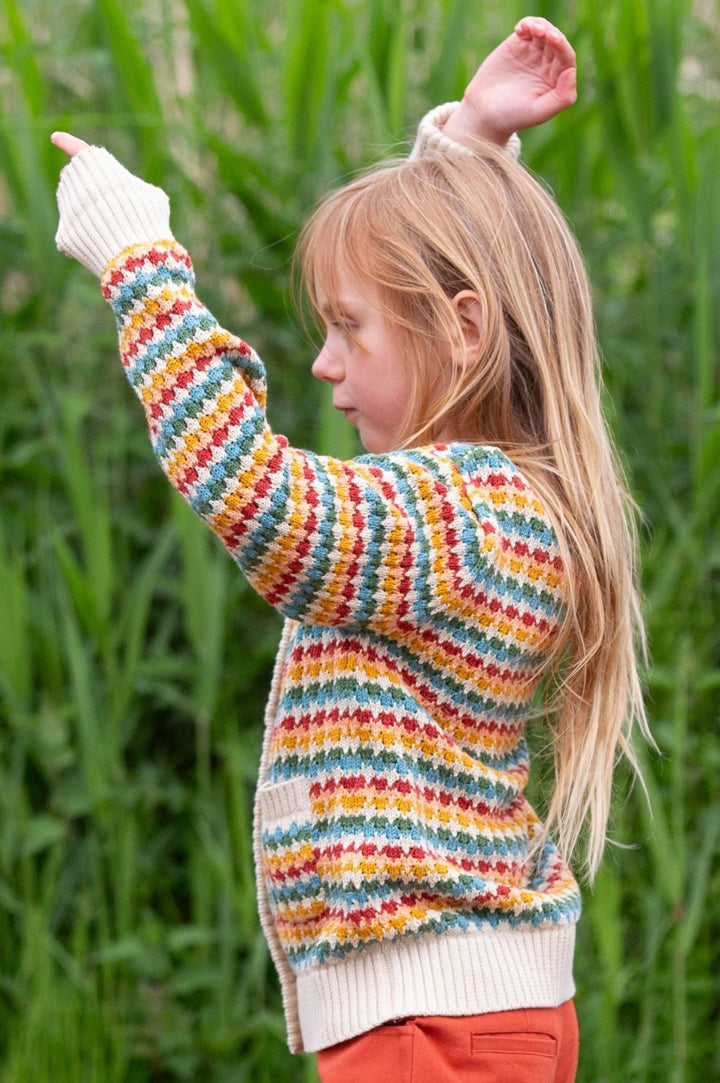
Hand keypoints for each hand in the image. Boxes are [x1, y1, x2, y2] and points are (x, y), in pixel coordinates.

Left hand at [51, 132, 172, 276]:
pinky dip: (85, 237)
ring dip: (83, 210)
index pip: (77, 148)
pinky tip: (101, 245)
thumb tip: (126, 195)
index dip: (67, 142)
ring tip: (107, 225)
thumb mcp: (150, 195)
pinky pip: (72, 232)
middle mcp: (75, 181)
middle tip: (102, 201)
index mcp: (97, 164)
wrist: (135, 254)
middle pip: (72, 177)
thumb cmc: (148, 220)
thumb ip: (132, 187)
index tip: (56, 138)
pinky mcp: (64, 233)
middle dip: (82, 185)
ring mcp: (67, 207)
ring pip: (69, 203)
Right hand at [443, 16, 576, 149]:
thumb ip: (561, 98)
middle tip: (539, 32)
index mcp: (558, 81)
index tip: (552, 39)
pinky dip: (528, 24)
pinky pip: (529, 28)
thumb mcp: (537, 112)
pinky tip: (520, 29)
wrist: (484, 112)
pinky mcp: (519, 45)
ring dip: (540, 26)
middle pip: (557, 42)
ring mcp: (534, 54)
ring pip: (544, 32)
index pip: (566, 58)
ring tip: (529, 29)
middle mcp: (549, 65)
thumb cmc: (512, 116)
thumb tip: (571, 72)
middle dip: (550, 34)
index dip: (561, 46)